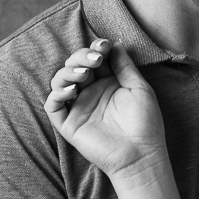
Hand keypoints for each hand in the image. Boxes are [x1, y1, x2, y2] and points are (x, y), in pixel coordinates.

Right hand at [44, 42, 167, 181]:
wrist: (141, 155)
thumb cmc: (145, 123)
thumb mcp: (139, 88)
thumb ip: (125, 66)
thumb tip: (115, 43)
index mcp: (107, 83)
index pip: (93, 58)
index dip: (95, 48)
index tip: (104, 45)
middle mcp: (90, 92)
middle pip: (75, 65)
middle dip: (81, 57)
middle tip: (95, 60)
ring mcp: (78, 107)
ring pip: (60, 81)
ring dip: (68, 72)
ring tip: (85, 74)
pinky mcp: (69, 124)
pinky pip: (53, 106)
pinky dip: (57, 94)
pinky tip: (71, 90)